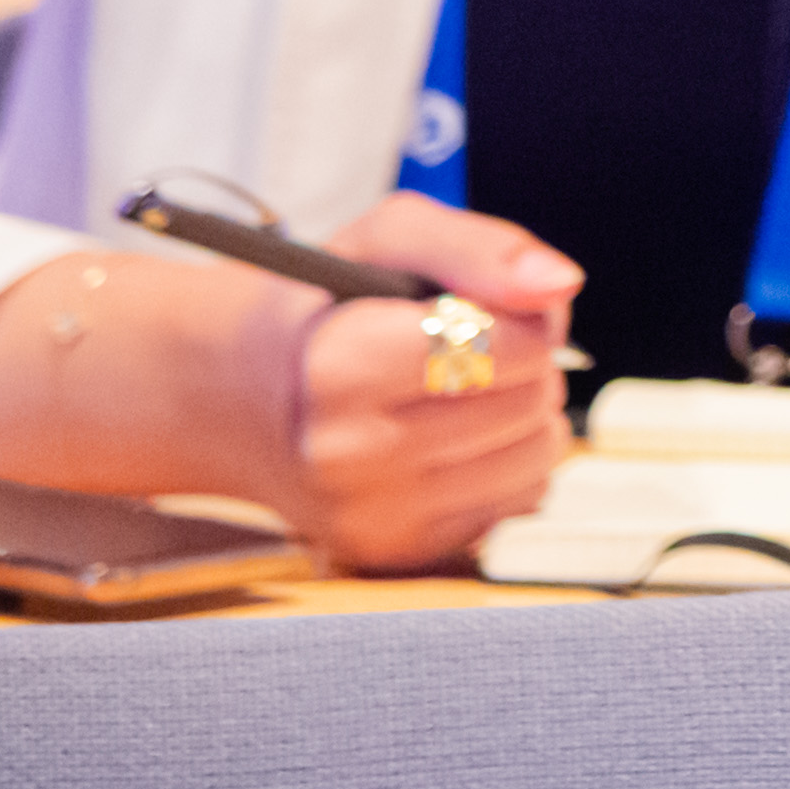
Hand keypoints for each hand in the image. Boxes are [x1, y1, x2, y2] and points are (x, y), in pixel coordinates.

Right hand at [267, 192, 578, 573]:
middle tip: (464, 349)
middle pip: (532, 400)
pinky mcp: (392, 550)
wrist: (229, 398)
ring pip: (538, 457)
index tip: (476, 308)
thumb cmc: (320, 308)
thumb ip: (480, 248)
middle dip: (522, 364)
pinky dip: (506, 465)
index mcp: (340, 367)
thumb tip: (560, 285)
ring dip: (524, 415)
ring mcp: (368, 514)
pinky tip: (452, 440)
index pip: (512, 345)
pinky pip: (518, 502)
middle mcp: (347, 454)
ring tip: (460, 392)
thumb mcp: (385, 238)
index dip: (518, 315)